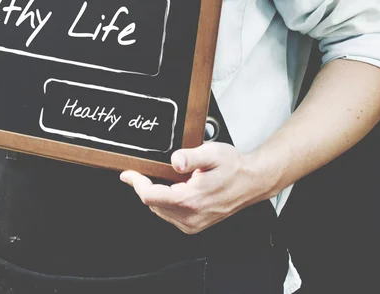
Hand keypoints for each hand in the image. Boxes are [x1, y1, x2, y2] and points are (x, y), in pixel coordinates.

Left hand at [120, 143, 265, 233]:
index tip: (127, 174)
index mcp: (191, 200)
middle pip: (152, 204)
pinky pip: (170, 214)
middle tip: (146, 170)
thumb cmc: (234, 167)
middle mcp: (191, 216)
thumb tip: (175, 161)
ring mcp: (193, 223)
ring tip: (167, 178)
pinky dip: (166, 201)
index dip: (136, 183)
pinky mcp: (196, 224)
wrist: (252, 181)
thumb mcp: (212, 153)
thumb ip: (191, 157)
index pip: (150, 196)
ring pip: (160, 210)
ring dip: (156, 194)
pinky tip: (175, 188)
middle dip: (146, 187)